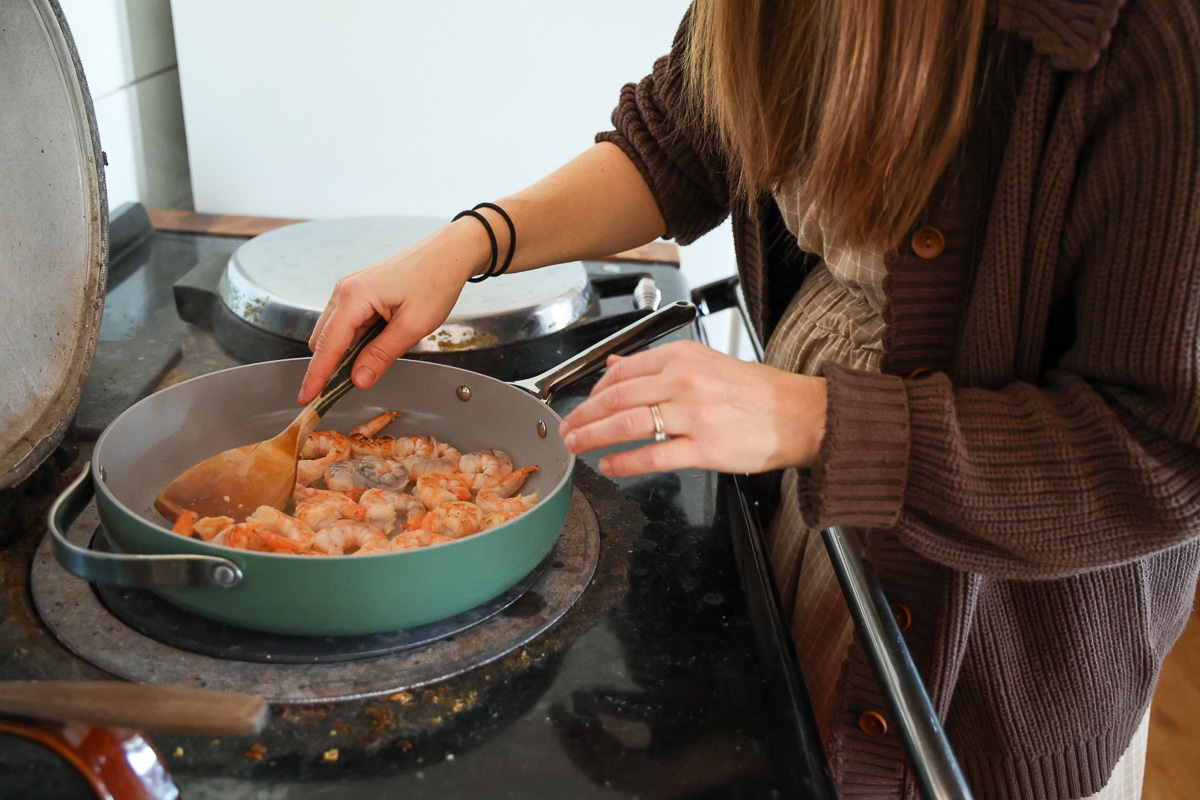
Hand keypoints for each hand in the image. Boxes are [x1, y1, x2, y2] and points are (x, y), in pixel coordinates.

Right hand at [297, 221, 487, 403]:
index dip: (316, 375)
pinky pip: (348, 324)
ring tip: (369, 367)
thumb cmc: (435, 280)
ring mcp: (351, 291)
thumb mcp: (412, 326)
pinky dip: (354, 341)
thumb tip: (358, 379)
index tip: (307, 397)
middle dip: (328, 366)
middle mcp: (345, 291)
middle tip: (340, 392)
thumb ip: (382, 354)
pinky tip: (375, 347)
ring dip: (344, 354)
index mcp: (354, 297)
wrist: (448, 254)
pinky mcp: (360, 293)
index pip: (327, 345)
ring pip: (335, 333)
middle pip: (324, 340)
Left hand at [558, 340, 826, 476]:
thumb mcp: (704, 364)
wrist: (799, 415)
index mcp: (682, 357)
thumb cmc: (755, 393)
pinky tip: (610, 466)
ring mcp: (694, 415)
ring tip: (577, 446)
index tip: (583, 405)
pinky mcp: (705, 448)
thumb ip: (657, 366)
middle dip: (582, 416)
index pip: (621, 371)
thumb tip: (616, 363)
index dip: (593, 391)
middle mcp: (684, 382)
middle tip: (566, 429)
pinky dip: (623, 463)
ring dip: (593, 437)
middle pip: (616, 398)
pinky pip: (652, 456)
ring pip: (627, 424)